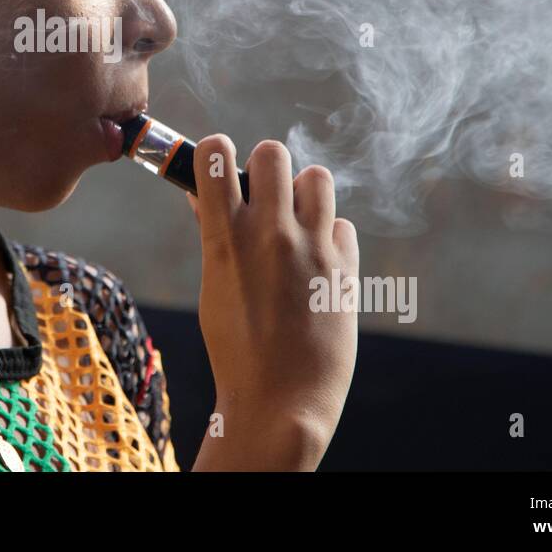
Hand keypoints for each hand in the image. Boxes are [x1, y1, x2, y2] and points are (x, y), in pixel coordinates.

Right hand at [186, 135, 358, 470]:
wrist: (281, 401)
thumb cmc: (236, 347)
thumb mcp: (212, 285)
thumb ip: (213, 232)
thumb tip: (205, 192)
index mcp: (226, 237)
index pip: (216, 154)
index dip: (215, 151)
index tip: (217, 163)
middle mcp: (271, 233)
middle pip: (274, 152)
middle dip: (265, 167)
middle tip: (262, 195)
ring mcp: (313, 248)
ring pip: (317, 177)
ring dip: (304, 192)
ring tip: (294, 221)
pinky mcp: (346, 268)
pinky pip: (343, 225)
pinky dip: (330, 237)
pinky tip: (316, 263)